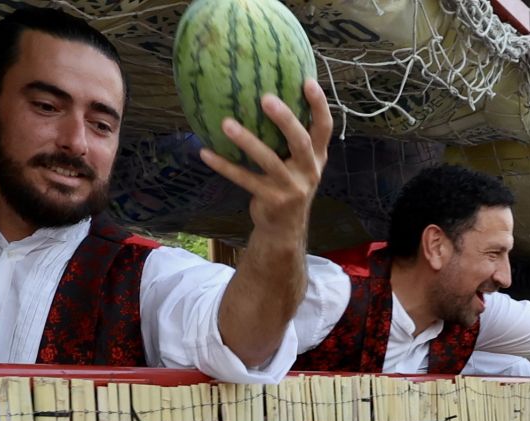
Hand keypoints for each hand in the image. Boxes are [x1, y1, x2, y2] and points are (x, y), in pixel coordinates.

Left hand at [200, 82, 333, 240]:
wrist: (285, 229)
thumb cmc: (288, 185)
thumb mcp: (299, 164)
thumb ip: (292, 138)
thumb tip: (268, 94)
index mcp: (317, 157)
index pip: (324, 128)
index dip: (319, 106)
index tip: (308, 81)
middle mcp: (309, 171)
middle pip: (301, 142)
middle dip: (285, 120)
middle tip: (266, 98)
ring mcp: (291, 188)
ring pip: (269, 161)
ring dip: (247, 141)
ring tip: (226, 123)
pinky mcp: (272, 200)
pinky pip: (244, 179)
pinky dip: (224, 166)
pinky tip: (205, 152)